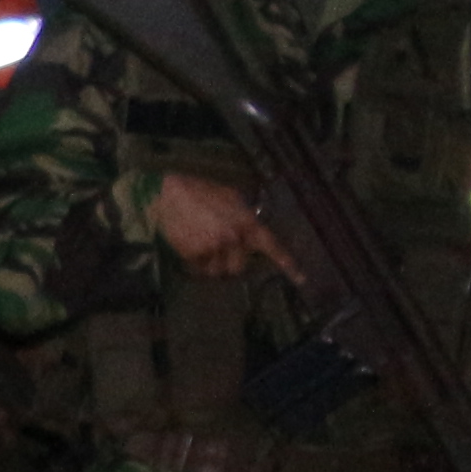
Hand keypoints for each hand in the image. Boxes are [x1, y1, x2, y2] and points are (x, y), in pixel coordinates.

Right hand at [150, 169, 283, 278]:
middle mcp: (234, 237)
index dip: (287, 263)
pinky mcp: (195, 254)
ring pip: (217, 271)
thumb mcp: (230, 197)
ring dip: (209, 266)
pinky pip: (198, 269)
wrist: (169, 194)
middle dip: (228, 264)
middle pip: (239, 267)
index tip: (301, 279)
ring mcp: (214, 247)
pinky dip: (194, 264)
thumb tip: (247, 230)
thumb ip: (242, 215)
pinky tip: (187, 248)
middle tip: (217, 257)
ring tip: (199, 250)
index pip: (271, 246)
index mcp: (247, 222)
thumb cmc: (199, 191)